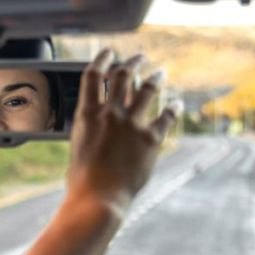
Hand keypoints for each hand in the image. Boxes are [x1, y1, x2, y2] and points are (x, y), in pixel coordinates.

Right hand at [66, 49, 180, 217]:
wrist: (98, 200)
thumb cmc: (82, 181)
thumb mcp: (79, 147)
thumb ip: (89, 129)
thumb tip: (98, 124)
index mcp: (87, 115)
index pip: (93, 75)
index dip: (102, 60)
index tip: (109, 54)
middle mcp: (110, 113)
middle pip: (123, 75)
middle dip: (133, 63)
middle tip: (139, 59)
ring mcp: (132, 124)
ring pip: (148, 89)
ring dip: (155, 77)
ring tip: (160, 73)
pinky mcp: (151, 139)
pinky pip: (166, 116)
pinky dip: (172, 108)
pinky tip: (175, 105)